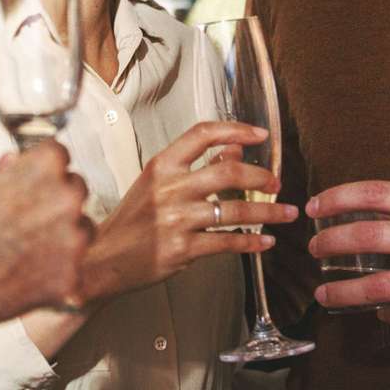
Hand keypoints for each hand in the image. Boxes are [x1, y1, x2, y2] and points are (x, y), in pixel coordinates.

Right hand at [0, 140, 92, 327]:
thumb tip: (14, 162)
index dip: (41, 169)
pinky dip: (55, 274)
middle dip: (56, 200)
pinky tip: (28, 278)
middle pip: (76, 190)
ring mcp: (72, 240)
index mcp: (46, 167)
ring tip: (27, 251)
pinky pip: (72, 270)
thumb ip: (5, 174)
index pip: (59, 155)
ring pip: (82, 230)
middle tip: (27, 219)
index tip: (32, 182)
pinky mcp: (69, 277)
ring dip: (63, 237)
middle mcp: (67, 198)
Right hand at [82, 120, 296, 301]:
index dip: (236, 130)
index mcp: (162, 165)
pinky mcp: (182, 250)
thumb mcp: (156, 183)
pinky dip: (251, 243)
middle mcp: (170, 188)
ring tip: (287, 214)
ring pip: (235, 211)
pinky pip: (227, 243)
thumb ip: (194, 166)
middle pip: (228, 171)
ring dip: (268, 213)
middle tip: (277, 182)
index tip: (260, 134)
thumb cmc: (132, 220)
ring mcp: (176, 219)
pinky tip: (265, 242)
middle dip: (261, 176)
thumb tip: (234, 150)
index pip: (202, 134)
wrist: (102, 260)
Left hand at [306, 181, 389, 335]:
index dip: (338, 197)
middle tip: (314, 249)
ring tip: (324, 292)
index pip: (376, 193)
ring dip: (342, 289)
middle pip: (367, 236)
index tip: (315, 206)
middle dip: (329, 242)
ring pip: (376, 285)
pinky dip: (385, 315)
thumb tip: (361, 212)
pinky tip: (377, 312)